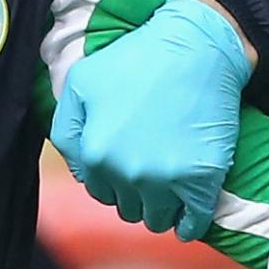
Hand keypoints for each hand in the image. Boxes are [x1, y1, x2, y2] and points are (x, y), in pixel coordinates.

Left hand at [51, 0, 251, 239]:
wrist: (197, 46)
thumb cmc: (138, 58)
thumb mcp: (82, 82)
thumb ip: (67, 130)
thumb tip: (77, 167)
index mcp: (95, 153)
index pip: (100, 191)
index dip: (114, 179)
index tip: (130, 165)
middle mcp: (126, 173)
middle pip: (129, 208)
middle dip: (137, 193)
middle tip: (153, 168)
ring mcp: (165, 179)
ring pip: (158, 218)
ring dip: (162, 208)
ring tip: (171, 188)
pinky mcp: (201, 178)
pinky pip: (194, 222)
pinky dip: (192, 223)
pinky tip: (191, 216)